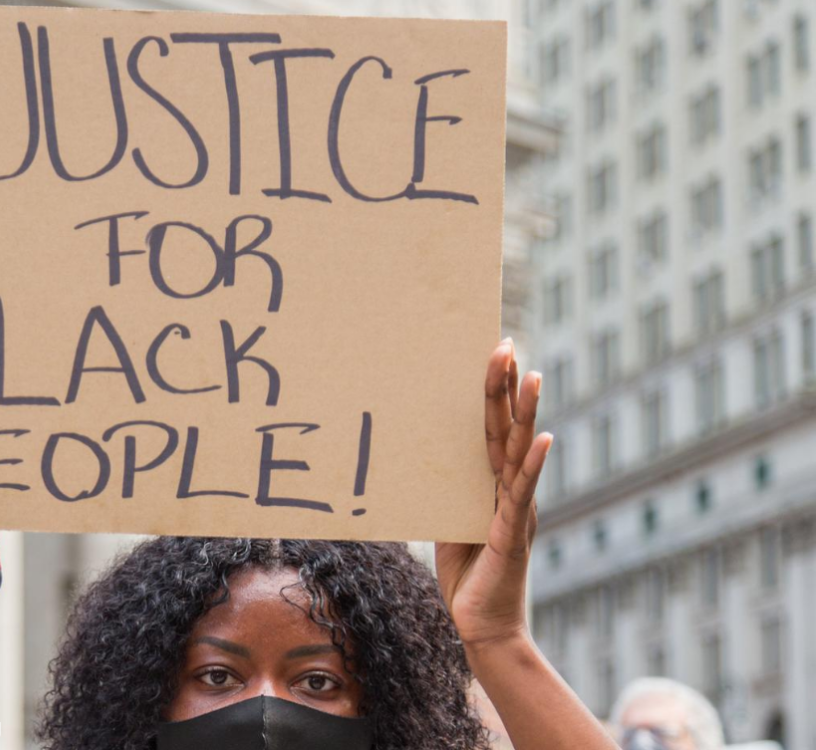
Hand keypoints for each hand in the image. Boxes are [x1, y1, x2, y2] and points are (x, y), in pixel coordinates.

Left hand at [436, 339, 551, 650]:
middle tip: (504, 345)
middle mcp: (509, 490)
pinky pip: (523, 493)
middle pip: (508, 429)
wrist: (481, 626)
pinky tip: (545, 439)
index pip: (493, 429)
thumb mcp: (449, 525)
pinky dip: (534, 465)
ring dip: (528, 413)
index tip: (491, 353)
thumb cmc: (466, 576)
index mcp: (492, 485)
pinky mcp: (514, 532)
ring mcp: (516, 509)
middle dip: (506, 387)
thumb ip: (447, 493)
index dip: (492, 393)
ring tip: (534, 376)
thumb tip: (425, 462)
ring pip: (522, 452)